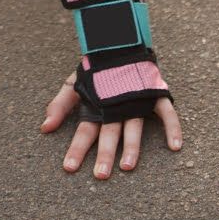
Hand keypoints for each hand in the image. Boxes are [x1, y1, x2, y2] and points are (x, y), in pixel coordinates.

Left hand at [41, 71, 182, 175]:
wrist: (117, 44)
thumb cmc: (96, 71)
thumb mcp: (73, 84)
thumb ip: (59, 105)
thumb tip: (44, 127)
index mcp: (96, 105)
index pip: (85, 131)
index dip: (77, 148)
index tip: (69, 167)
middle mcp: (116, 106)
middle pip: (109, 133)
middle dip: (103, 154)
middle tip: (100, 175)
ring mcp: (136, 101)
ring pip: (134, 127)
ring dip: (131, 146)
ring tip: (127, 166)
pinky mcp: (154, 94)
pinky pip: (166, 113)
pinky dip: (172, 128)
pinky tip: (175, 146)